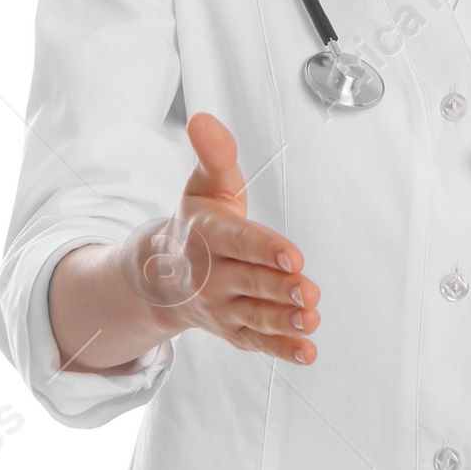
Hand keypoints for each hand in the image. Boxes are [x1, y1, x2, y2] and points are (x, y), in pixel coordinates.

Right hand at [50, 112, 320, 372]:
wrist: (159, 276)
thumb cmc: (195, 223)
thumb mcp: (203, 185)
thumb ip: (214, 154)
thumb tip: (202, 117)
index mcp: (207, 236)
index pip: (238, 242)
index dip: (265, 250)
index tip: (292, 257)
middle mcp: (212, 275)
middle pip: (250, 283)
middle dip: (279, 290)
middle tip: (309, 292)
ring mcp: (221, 306)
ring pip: (254, 316)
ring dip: (283, 322)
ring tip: (311, 321)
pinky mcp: (232, 329)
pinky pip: (255, 342)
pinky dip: (280, 350)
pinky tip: (306, 352)